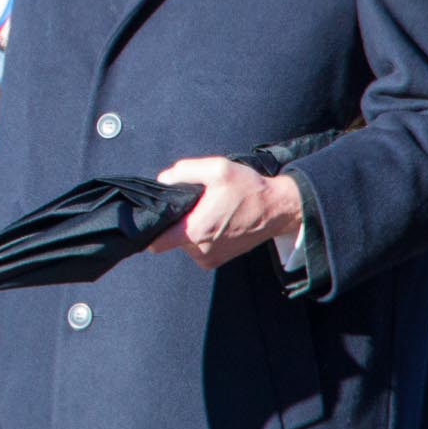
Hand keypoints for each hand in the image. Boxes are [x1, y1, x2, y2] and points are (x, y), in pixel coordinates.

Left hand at [151, 157, 303, 269]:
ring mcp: (210, 258)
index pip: (156, 243)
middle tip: (191, 204)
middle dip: (174, 221)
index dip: (148, 230)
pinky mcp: (218, 259)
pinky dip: (200, 235)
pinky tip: (213, 220)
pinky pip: (197, 247)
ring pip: (183, 242)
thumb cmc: (248, 189)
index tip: (152, 216)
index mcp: (195, 231)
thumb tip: (162, 180)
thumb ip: (183, 171)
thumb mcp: (216, 169)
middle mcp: (200, 250)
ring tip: (206, 210)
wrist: (279, 209)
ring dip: (189, 227)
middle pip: (169, 238)